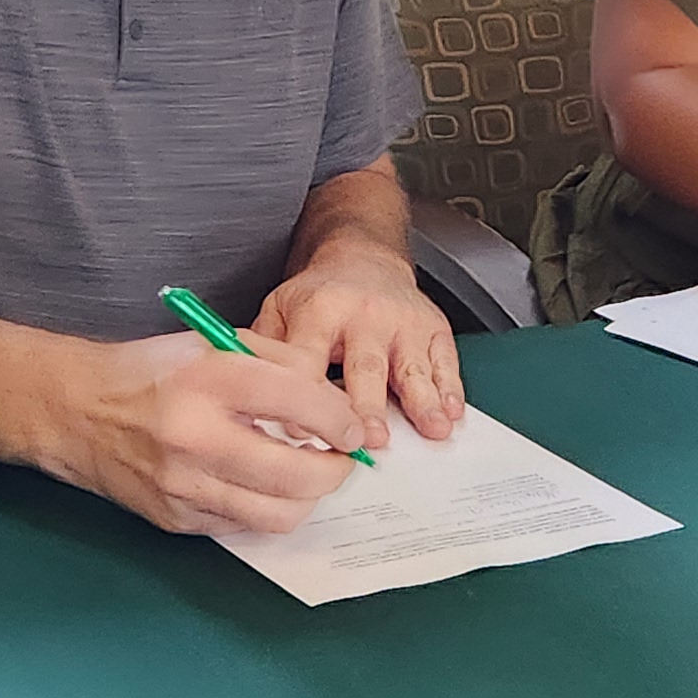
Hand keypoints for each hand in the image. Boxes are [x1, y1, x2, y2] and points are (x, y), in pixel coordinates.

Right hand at [59, 332, 369, 538]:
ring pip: (277, 514)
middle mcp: (194, 436)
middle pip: (295, 475)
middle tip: (342, 459)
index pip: (297, 403)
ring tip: (309, 474)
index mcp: (207, 379)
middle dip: (335, 471)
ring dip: (308, 498)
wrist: (77, 411)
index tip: (352, 428)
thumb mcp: (216, 342)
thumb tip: (333, 406)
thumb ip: (281, 364)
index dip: (340, 421)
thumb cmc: (152, 372)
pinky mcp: (176, 519)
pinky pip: (244, 525)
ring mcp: (183, 486)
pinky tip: (264, 484)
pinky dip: (266, 507)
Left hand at [254, 257, 463, 452]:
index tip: (300, 430)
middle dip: (368, 405)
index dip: (303, 396)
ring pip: (411, 366)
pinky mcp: (433, 327)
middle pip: (365, 367)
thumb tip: (246, 400)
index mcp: (319, 312)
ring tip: (430, 428)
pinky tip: (450, 411)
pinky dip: (449, 388)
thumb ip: (264, 352)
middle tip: (370, 440)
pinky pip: (444, 360)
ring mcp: (402, 322)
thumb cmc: (320, 297)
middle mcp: (363, 316)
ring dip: (421, 400)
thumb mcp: (280, 309)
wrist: (362, 258)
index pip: (308, 360)